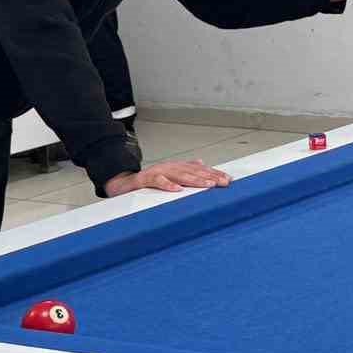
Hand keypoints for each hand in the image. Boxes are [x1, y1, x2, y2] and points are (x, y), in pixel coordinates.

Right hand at [104, 158, 231, 197]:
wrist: (124, 183)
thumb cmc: (150, 181)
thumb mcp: (170, 175)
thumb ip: (186, 170)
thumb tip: (202, 163)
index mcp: (177, 167)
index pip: (200, 170)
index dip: (214, 174)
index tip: (229, 180)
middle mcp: (170, 167)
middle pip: (193, 171)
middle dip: (210, 177)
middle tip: (224, 183)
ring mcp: (158, 172)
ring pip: (179, 175)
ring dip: (195, 180)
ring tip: (208, 185)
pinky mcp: (145, 179)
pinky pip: (157, 181)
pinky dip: (168, 185)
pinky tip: (177, 190)